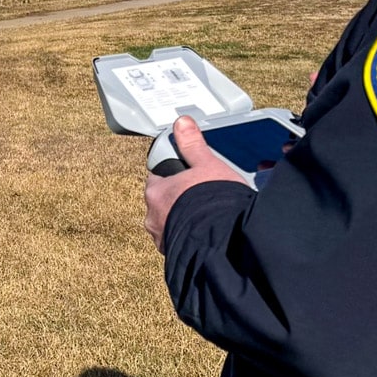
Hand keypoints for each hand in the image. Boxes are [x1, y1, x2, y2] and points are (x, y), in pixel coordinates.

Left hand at [144, 116, 249, 251]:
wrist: (224, 241)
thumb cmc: (213, 200)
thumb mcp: (207, 165)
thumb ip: (193, 145)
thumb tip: (182, 123)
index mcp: (156, 191)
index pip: (158, 177)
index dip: (175, 175)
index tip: (189, 176)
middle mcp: (152, 216)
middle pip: (165, 201)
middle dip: (180, 198)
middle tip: (203, 196)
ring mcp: (161, 237)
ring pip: (171, 222)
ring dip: (184, 219)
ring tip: (207, 216)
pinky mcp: (173, 254)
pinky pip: (180, 241)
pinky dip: (190, 236)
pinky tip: (207, 231)